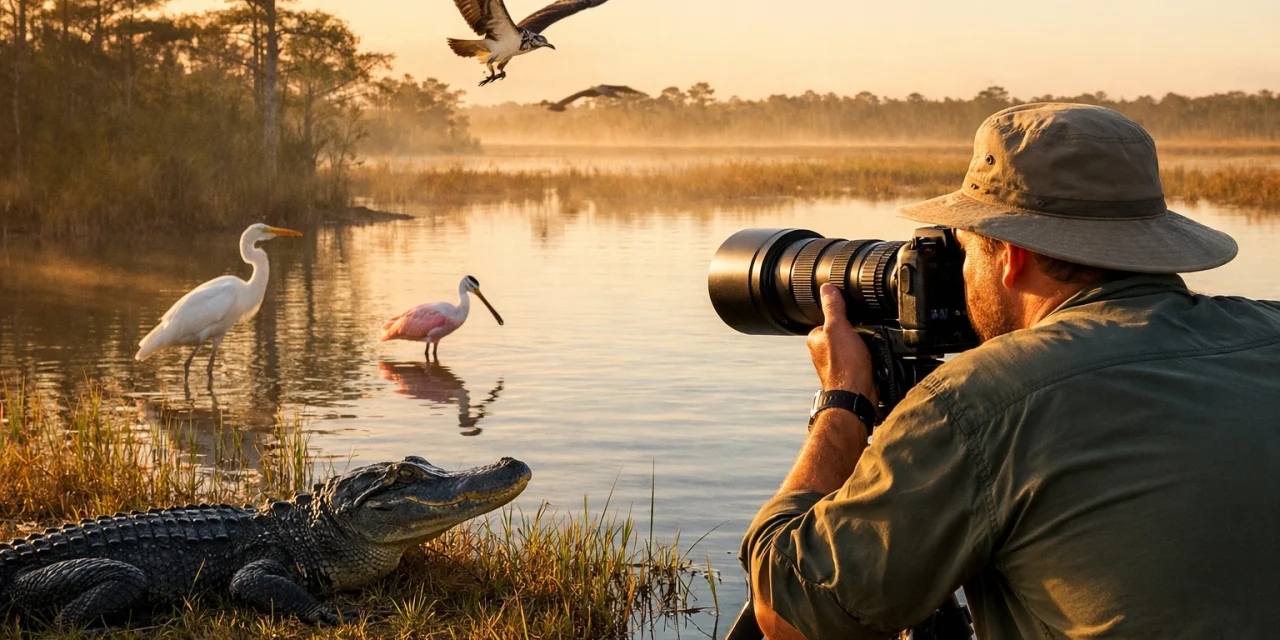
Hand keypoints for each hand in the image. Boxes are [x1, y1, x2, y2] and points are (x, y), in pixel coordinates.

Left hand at [807, 284, 877, 404]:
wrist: (856, 394)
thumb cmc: (844, 366)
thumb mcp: (838, 327)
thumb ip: (833, 308)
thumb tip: (827, 288)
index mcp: (815, 339)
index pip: (830, 319)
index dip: (844, 316)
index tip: (853, 318)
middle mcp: (823, 352)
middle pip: (844, 333)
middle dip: (856, 333)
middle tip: (863, 337)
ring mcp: (837, 363)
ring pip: (854, 346)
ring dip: (864, 347)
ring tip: (868, 350)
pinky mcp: (851, 373)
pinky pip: (862, 359)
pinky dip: (869, 358)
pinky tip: (873, 360)